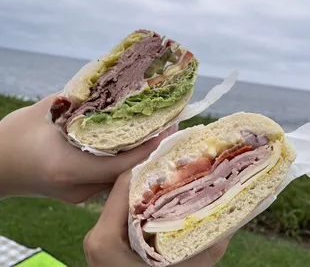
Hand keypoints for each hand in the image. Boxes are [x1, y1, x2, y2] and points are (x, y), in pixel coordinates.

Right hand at [0, 95, 176, 202]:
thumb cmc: (12, 138)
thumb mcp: (46, 111)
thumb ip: (80, 102)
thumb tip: (108, 90)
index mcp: (69, 167)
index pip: (123, 162)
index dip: (150, 146)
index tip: (170, 128)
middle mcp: (78, 186)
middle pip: (126, 172)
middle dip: (150, 150)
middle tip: (168, 128)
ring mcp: (79, 194)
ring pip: (119, 177)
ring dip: (138, 157)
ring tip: (155, 134)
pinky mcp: (78, 193)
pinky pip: (108, 178)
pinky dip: (123, 163)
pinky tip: (131, 146)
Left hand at [84, 171, 230, 266]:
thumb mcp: (194, 264)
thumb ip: (211, 234)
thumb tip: (234, 199)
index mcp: (105, 239)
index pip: (124, 185)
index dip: (150, 166)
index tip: (173, 157)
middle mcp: (96, 234)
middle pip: (123, 189)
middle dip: (151, 174)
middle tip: (176, 164)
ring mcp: (98, 237)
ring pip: (122, 198)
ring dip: (147, 186)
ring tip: (172, 177)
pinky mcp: (105, 240)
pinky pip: (122, 211)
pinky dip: (141, 201)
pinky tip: (162, 197)